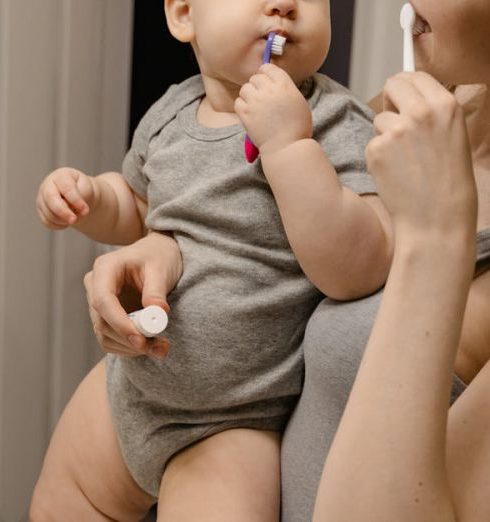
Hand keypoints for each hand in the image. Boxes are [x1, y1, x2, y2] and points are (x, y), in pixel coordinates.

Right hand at [36, 167, 95, 228]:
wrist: (79, 195)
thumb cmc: (83, 190)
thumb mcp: (86, 189)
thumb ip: (80, 196)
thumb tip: (70, 209)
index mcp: (61, 176)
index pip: (66, 188)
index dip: (75, 200)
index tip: (85, 210)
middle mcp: (47, 185)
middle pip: (51, 199)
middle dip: (63, 212)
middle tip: (74, 220)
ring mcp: (42, 198)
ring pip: (48, 213)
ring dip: (64, 220)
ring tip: (75, 218)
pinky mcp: (41, 210)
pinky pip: (47, 222)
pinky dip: (58, 225)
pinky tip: (66, 221)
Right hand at [84, 232, 181, 358]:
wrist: (157, 254)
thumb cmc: (158, 256)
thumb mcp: (160, 269)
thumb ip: (156, 291)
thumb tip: (157, 313)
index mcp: (105, 268)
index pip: (103, 301)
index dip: (119, 323)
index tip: (140, 340)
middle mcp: (95, 286)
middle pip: (102, 321)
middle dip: (129, 339)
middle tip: (160, 348)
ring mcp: (98, 303)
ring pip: (105, 335)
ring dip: (131, 348)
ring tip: (161, 348)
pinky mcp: (106, 316)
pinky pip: (111, 339)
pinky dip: (129, 348)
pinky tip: (151, 345)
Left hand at [235, 63, 312, 155]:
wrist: (287, 147)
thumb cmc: (297, 127)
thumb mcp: (298, 101)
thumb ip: (285, 88)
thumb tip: (274, 83)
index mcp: (283, 84)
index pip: (268, 67)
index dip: (266, 74)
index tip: (267, 82)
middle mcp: (268, 90)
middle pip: (255, 78)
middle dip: (257, 86)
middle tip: (262, 97)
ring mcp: (255, 101)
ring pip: (245, 89)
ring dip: (249, 96)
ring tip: (256, 106)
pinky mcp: (245, 114)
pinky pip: (238, 102)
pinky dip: (242, 106)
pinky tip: (250, 113)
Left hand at [366, 72, 476, 238]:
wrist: (437, 219)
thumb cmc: (448, 183)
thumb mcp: (453, 136)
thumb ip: (432, 113)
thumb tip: (407, 96)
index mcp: (446, 105)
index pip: (415, 75)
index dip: (405, 88)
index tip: (402, 98)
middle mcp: (421, 112)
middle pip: (392, 84)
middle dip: (390, 100)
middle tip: (396, 123)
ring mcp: (396, 131)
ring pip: (380, 119)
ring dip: (385, 135)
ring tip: (404, 160)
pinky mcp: (377, 150)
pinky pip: (372, 144)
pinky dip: (378, 157)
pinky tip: (395, 173)